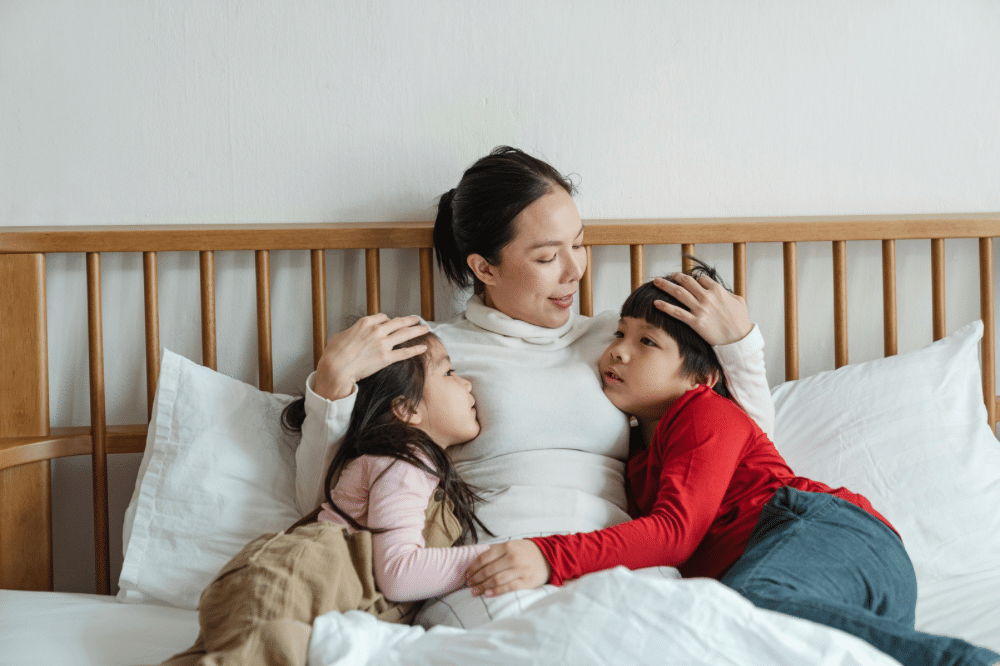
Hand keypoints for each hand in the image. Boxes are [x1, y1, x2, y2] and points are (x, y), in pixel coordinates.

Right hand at [312, 314, 428, 400]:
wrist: (336, 368)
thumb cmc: (334, 353)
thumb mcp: (340, 335)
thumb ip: (351, 332)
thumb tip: (353, 334)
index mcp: (365, 323)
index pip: (383, 317)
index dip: (390, 320)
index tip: (394, 322)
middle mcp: (377, 330)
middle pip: (398, 322)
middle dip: (410, 320)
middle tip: (418, 319)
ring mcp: (383, 344)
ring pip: (405, 334)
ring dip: (417, 330)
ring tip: (426, 328)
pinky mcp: (386, 358)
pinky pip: (405, 352)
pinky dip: (415, 349)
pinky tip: (423, 347)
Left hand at [466, 540, 550, 596]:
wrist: (549, 557)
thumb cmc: (525, 552)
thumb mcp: (512, 545)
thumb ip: (495, 551)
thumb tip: (475, 560)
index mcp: (507, 546)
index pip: (484, 558)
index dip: (473, 567)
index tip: (466, 573)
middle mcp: (513, 557)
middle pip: (488, 570)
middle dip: (476, 578)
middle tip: (468, 584)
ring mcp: (520, 570)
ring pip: (496, 580)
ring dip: (483, 587)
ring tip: (474, 591)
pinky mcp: (526, 581)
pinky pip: (507, 588)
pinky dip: (495, 591)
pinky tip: (487, 594)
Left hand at [652, 273, 752, 345]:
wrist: (739, 340)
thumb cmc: (741, 321)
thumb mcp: (738, 301)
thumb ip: (727, 293)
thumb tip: (720, 290)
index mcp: (718, 290)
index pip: (701, 279)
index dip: (694, 279)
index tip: (686, 280)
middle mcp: (707, 297)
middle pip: (687, 282)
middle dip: (675, 277)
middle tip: (667, 275)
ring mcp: (700, 309)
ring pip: (679, 293)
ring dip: (666, 286)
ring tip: (656, 282)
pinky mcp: (696, 322)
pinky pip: (677, 312)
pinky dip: (666, 307)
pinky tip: (656, 303)